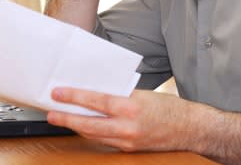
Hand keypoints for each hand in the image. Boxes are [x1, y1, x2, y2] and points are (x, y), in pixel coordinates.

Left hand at [47, 87, 192, 152]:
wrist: (190, 129)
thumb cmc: (168, 107)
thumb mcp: (141, 94)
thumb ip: (118, 93)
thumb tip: (93, 90)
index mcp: (131, 106)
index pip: (96, 101)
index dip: (74, 97)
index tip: (58, 93)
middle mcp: (127, 126)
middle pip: (89, 124)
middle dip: (66, 118)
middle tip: (51, 113)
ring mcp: (127, 141)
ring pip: (93, 135)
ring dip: (75, 127)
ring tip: (61, 119)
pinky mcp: (128, 149)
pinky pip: (104, 140)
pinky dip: (91, 133)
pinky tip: (81, 127)